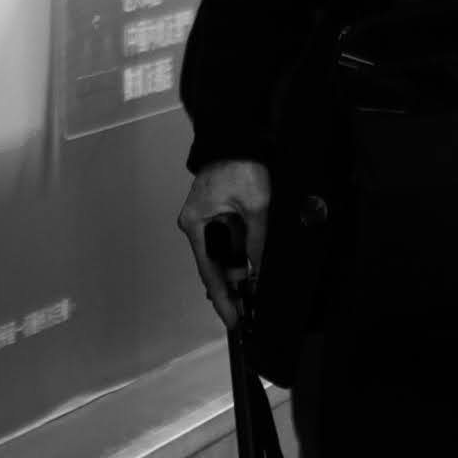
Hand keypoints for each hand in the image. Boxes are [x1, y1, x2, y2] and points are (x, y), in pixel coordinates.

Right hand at [180, 159, 272, 327]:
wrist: (235, 137)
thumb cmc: (239, 165)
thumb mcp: (255, 207)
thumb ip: (257, 241)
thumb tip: (260, 271)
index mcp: (196, 224)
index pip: (209, 271)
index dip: (222, 298)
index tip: (232, 320)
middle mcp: (197, 226)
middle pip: (215, 267)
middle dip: (232, 291)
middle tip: (246, 316)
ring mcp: (207, 221)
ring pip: (224, 257)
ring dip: (239, 275)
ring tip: (253, 299)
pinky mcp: (219, 216)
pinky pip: (229, 244)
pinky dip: (242, 258)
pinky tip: (253, 274)